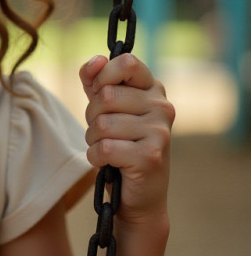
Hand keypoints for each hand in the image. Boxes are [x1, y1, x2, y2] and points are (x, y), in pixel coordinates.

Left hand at [79, 53, 174, 225]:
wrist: (139, 195)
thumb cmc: (120, 144)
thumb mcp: (104, 108)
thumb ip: (95, 80)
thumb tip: (96, 60)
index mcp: (153, 89)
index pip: (127, 62)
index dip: (102, 76)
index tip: (98, 92)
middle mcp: (162, 107)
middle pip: (105, 96)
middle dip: (93, 116)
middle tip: (106, 132)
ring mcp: (160, 131)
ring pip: (102, 123)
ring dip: (93, 139)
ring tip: (109, 148)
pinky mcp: (150, 156)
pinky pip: (104, 147)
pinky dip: (96, 157)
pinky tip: (109, 163)